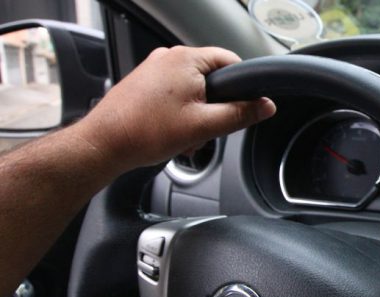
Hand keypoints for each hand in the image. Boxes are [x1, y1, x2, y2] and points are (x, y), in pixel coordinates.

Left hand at [76, 46, 275, 170]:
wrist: (103, 145)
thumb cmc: (143, 132)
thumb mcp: (204, 126)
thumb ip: (240, 114)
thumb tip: (265, 106)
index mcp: (185, 59)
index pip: (231, 62)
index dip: (242, 87)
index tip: (243, 108)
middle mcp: (168, 58)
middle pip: (213, 79)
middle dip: (215, 107)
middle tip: (205, 130)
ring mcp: (154, 70)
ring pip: (194, 90)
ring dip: (197, 115)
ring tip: (184, 136)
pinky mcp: (144, 84)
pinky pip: (175, 95)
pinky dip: (180, 114)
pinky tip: (172, 133)